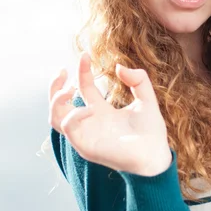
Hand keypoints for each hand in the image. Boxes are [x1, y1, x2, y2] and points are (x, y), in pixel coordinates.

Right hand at [48, 52, 171, 175]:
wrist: (156, 155)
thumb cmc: (151, 132)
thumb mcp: (147, 99)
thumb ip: (138, 80)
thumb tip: (119, 66)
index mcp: (101, 111)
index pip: (83, 88)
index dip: (82, 70)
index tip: (85, 55)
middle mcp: (90, 123)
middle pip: (59, 104)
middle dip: (55, 86)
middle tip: (62, 71)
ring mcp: (85, 135)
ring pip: (55, 118)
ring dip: (55, 100)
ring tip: (69, 88)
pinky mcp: (85, 146)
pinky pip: (68, 129)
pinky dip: (74, 115)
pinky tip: (90, 108)